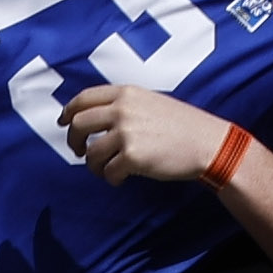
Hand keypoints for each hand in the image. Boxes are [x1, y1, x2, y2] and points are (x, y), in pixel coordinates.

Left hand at [56, 81, 234, 186]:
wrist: (208, 143)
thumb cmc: (183, 126)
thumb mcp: (151, 102)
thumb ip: (124, 105)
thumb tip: (94, 117)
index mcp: (126, 93)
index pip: (84, 98)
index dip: (69, 111)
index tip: (63, 122)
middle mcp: (122, 109)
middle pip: (79, 124)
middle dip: (74, 141)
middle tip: (78, 152)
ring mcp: (126, 132)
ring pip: (91, 153)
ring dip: (94, 165)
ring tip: (106, 170)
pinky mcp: (132, 156)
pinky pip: (108, 172)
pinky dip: (111, 178)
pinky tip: (121, 179)